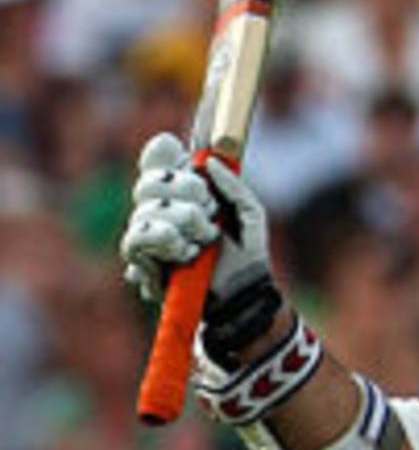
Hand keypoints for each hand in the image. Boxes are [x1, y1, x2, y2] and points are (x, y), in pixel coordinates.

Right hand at [120, 133, 270, 306]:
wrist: (242, 294)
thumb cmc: (246, 254)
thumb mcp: (250, 214)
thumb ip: (234, 185)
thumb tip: (208, 161)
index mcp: (181, 189)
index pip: (157, 156)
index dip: (168, 155)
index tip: (193, 166)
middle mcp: (158, 207)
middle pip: (149, 181)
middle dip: (185, 190)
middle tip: (210, 211)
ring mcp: (146, 233)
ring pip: (144, 210)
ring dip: (182, 221)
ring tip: (202, 242)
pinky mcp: (141, 261)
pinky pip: (136, 239)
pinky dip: (164, 240)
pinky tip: (185, 253)